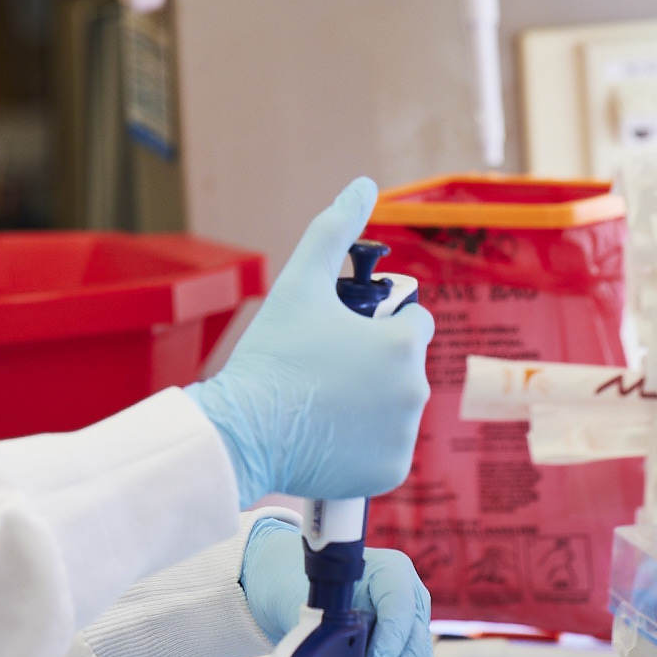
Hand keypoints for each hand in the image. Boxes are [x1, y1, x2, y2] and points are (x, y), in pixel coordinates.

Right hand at [186, 178, 433, 503]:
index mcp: (404, 344)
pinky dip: (365, 444)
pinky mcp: (390, 472)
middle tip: (326, 370)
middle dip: (374, 364)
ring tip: (324, 402)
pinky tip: (330, 434)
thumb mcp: (301, 282)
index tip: (343, 335)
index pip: (414, 324)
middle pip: (403, 366)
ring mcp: (403, 436)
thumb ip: (334, 228)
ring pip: (395, 407)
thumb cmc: (272, 355)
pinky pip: (386, 448)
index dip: (379, 324)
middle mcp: (414, 391)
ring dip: (371, 402)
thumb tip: (363, 184)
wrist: (242, 431)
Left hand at [239, 518, 436, 656]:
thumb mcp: (304, 599)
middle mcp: (409, 600)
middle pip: (412, 646)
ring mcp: (411, 630)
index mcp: (390, 573)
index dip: (390, 641)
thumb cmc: (299, 587)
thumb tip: (322, 656)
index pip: (399, 605)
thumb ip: (318, 621)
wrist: (294, 593)